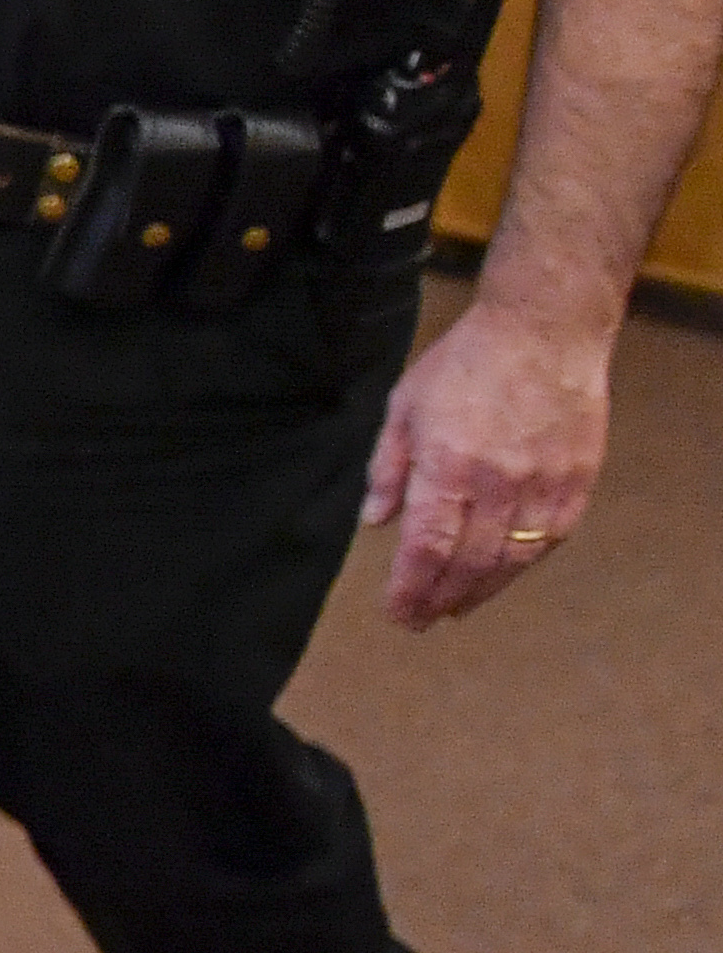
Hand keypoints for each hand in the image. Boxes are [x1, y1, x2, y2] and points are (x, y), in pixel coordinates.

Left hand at [364, 295, 609, 626]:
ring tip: (457, 608)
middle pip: (469, 562)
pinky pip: (550, 539)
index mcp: (449, 465)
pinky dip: (524, 564)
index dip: (411, 588)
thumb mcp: (405, 406)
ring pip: (513, 559)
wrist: (545, 331)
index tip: (398, 613)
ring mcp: (544, 484)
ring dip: (482, 591)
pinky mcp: (578, 481)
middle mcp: (499, 483)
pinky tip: (503, 574)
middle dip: (441, 598)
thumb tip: (375, 522)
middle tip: (421, 620)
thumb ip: (389, 467)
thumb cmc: (465, 363)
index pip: (427, 547)